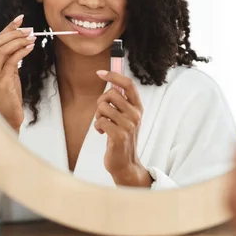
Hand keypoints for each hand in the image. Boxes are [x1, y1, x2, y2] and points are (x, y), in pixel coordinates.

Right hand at [0, 14, 35, 130]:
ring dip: (19, 41)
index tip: (20, 19)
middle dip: (14, 33)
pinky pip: (12, 61)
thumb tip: (20, 41)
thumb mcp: (8, 73)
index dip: (8, 28)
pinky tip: (30, 47)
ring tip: (32, 37)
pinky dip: (22, 51)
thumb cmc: (9, 95)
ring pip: (3, 50)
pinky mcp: (1, 82)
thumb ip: (10, 59)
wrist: (7, 117)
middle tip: (29, 29)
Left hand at [94, 70, 151, 186]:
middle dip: (101, 101)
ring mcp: (129, 125)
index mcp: (138, 107)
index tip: (100, 72)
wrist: (125, 163)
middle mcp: (136, 114)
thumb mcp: (126, 118)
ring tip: (103, 124)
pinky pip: (100, 121)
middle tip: (103, 113)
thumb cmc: (122, 138)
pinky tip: (102, 133)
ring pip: (103, 107)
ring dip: (98, 115)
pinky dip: (97, 126)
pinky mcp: (119, 135)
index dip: (113, 75)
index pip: (128, 84)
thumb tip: (111, 83)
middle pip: (111, 93)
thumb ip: (121, 102)